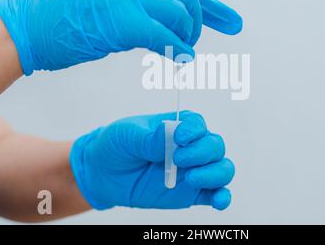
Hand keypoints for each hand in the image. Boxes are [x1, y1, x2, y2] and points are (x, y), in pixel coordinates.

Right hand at [0, 0, 242, 74]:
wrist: (22, 26)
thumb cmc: (55, 18)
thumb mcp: (100, 0)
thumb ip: (132, 4)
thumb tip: (158, 24)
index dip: (208, 4)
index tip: (229, 20)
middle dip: (204, 19)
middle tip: (200, 42)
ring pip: (179, 14)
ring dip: (187, 37)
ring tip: (183, 52)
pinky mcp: (124, 18)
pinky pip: (165, 35)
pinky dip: (178, 48)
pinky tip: (182, 59)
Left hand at [69, 111, 234, 209]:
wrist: (102, 174)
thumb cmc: (116, 146)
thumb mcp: (127, 135)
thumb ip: (150, 137)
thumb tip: (170, 133)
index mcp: (177, 127)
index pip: (197, 124)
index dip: (194, 131)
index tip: (180, 138)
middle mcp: (191, 147)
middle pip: (214, 146)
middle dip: (202, 153)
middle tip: (179, 159)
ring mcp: (193, 171)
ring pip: (221, 170)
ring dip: (214, 174)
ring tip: (191, 179)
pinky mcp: (190, 194)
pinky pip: (214, 195)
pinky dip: (222, 198)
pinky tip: (218, 201)